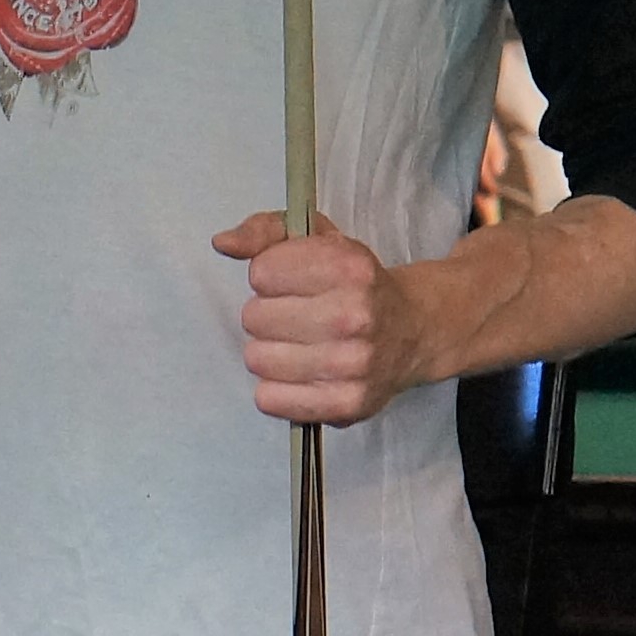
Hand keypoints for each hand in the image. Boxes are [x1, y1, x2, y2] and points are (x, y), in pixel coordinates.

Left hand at [212, 210, 413, 424]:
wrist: (412, 331)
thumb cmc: (355, 284)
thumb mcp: (319, 239)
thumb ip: (265, 231)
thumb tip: (223, 243)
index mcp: (348, 267)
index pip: (261, 273)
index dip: (270, 275)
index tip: (292, 281)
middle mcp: (354, 316)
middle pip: (254, 318)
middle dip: (268, 314)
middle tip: (297, 315)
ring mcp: (352, 365)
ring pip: (257, 359)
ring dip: (270, 351)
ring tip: (299, 344)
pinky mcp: (345, 405)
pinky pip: (269, 399)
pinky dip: (276, 388)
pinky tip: (300, 373)